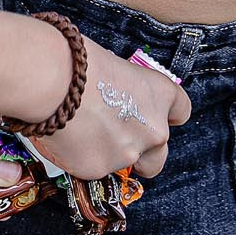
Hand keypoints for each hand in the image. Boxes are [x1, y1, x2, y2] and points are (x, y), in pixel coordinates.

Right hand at [43, 38, 190, 180]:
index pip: (181, 111)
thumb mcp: (116, 68)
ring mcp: (128, 154)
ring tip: (81, 129)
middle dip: (142, 151)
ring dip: (108, 153)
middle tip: (115, 135)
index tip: (152, 113)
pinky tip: (67, 137)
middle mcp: (153, 129)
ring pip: (123, 162)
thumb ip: (126, 93)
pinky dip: (82, 158)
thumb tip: (114, 102)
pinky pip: (93, 168)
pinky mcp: (99, 170)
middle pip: (159, 153)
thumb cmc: (83, 63)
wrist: (54, 81)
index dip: (166, 114)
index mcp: (160, 95)